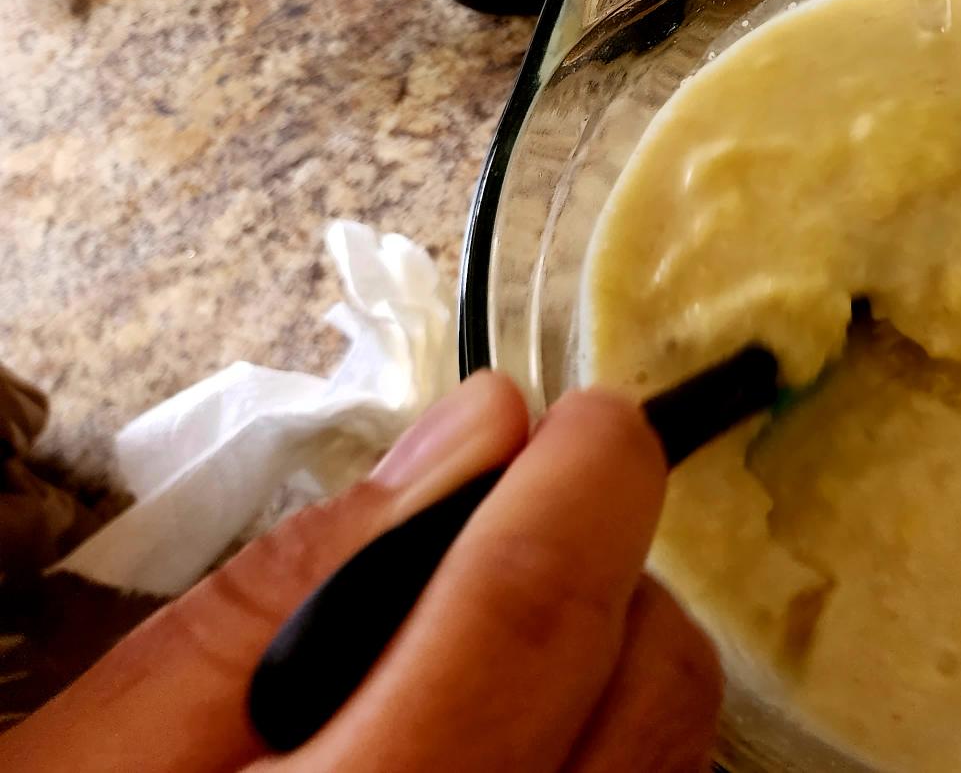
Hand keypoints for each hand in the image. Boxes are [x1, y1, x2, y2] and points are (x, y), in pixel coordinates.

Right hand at [0, 372, 721, 772]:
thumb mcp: (91, 758)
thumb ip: (280, 591)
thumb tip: (471, 436)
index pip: (529, 614)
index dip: (579, 484)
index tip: (585, 420)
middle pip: (647, 688)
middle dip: (605, 574)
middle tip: (503, 549)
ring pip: (670, 755)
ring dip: (611, 669)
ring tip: (479, 660)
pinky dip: (604, 753)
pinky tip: (499, 747)